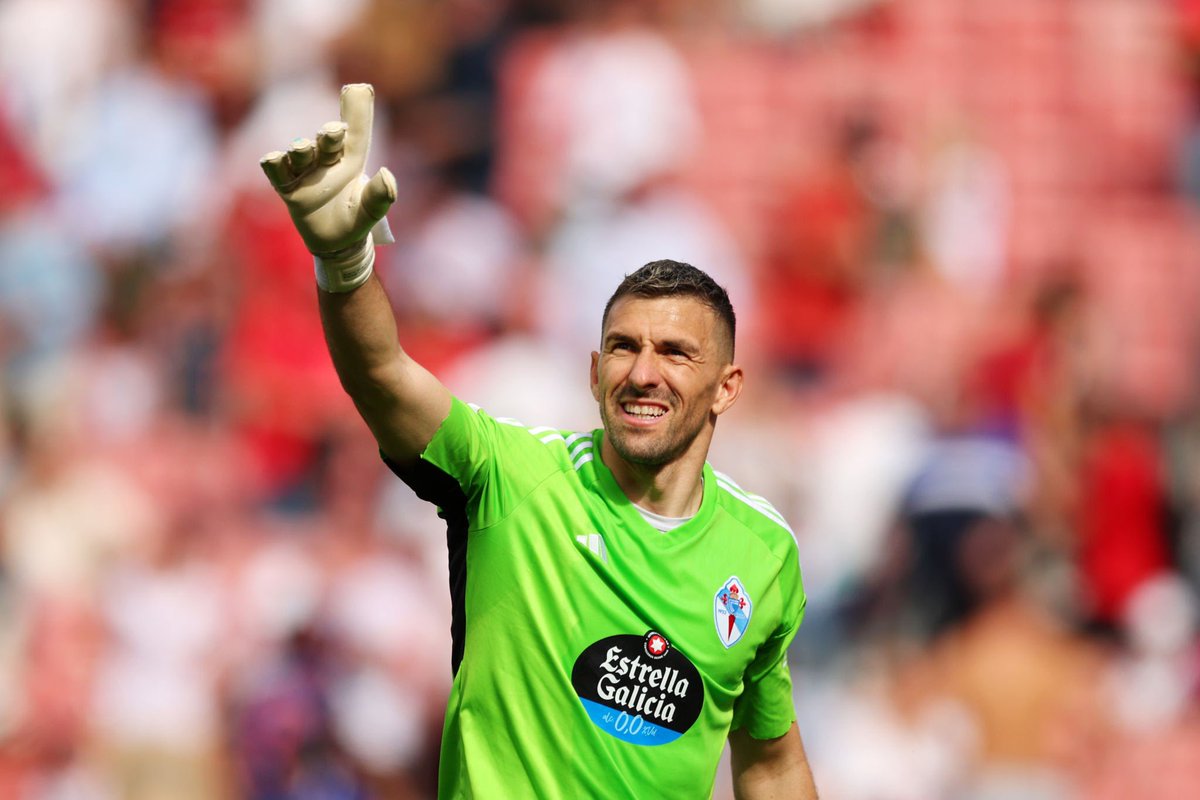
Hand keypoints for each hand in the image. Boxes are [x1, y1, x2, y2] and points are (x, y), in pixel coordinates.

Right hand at [260, 83, 395, 290]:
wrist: (335, 244)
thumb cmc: (355, 220)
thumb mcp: (371, 211)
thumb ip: (382, 195)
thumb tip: (387, 174)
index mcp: (351, 161)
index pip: (356, 132)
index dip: (358, 110)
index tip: (359, 88)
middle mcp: (327, 160)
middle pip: (327, 141)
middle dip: (328, 134)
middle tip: (334, 131)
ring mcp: (305, 172)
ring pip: (300, 152)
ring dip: (302, 149)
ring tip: (303, 150)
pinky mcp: (288, 187)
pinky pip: (276, 170)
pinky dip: (274, 162)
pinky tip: (274, 158)